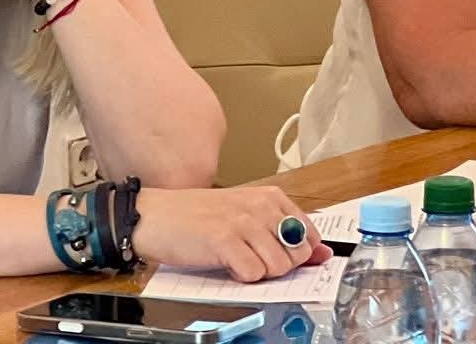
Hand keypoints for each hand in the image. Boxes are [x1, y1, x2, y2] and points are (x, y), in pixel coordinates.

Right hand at [133, 187, 332, 282]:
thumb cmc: (197, 217)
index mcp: (269, 196)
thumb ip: (283, 233)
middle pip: (297, 254)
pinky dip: (240, 278)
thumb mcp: (245, 216)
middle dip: (278, 266)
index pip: (310, 233)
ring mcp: (243, 221)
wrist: (154, 215)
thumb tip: (321, 253)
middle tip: (251, 259)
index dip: (298, 254)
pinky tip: (225, 265)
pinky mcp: (224, 240)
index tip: (282, 258)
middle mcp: (260, 205)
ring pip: (278, 266)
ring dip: (258, 273)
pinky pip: (253, 273)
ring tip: (236, 260)